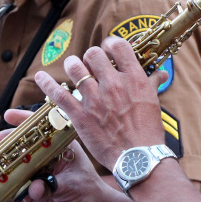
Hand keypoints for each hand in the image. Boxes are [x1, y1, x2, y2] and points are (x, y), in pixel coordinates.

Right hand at [0, 133, 123, 201]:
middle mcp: (46, 157)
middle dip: (3, 143)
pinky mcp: (31, 190)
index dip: (24, 121)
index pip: (41, 130)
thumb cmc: (89, 193)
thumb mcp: (73, 185)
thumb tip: (34, 188)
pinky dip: (1, 183)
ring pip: (14, 164)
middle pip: (21, 146)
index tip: (8, 115)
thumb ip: (52, 186)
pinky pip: (13, 185)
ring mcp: (37, 173)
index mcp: (59, 147)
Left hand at [34, 36, 168, 169]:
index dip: (110, 43)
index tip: (108, 49)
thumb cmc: (148, 131)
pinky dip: (47, 84)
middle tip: (91, 64)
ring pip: (75, 68)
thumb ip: (152, 83)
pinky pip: (59, 94)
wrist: (139, 158)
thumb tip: (159, 73)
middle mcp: (113, 84)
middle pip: (93, 54)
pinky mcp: (80, 115)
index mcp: (134, 78)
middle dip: (90, 56)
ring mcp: (95, 99)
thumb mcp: (153, 102)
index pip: (119, 46)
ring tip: (73, 67)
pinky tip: (41, 77)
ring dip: (72, 65)